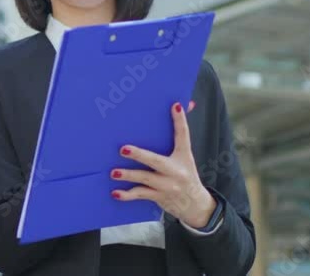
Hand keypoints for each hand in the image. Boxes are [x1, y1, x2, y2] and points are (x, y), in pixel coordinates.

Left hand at [110, 101, 215, 228]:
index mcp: (183, 156)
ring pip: (145, 179)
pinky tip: (115, 193)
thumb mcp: (186, 157)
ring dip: (129, 175)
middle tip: (123, 149)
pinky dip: (128, 195)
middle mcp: (176, 171)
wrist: (195, 205)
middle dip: (140, 155)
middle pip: (156, 161)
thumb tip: (178, 106)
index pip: (183, 135)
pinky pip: (141, 195)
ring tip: (113, 172)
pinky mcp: (159, 197)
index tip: (174, 106)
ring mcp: (167, 185)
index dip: (180, 120)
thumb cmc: (186, 174)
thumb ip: (179, 136)